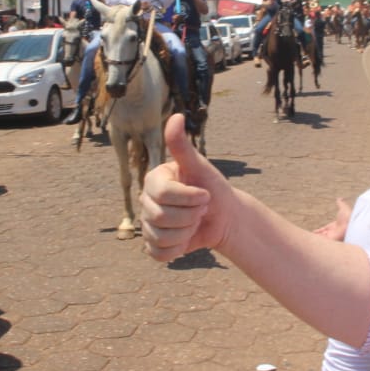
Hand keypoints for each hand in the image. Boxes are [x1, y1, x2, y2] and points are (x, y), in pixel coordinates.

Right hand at [140, 114, 232, 260]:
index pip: (164, 194)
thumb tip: (177, 116)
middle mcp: (146, 201)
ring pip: (160, 237)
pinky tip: (187, 239)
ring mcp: (147, 224)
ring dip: (186, 233)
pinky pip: (158, 254)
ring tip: (195, 223)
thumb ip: (183, 146)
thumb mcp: (200, 166)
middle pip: (161, 217)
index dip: (190, 198)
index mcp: (154, 180)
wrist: (223, 216)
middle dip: (191, 216)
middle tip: (202, 209)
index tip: (205, 194)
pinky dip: (177, 250)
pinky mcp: (153, 245)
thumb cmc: (212, 186)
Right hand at [312, 198, 351, 240]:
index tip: (314, 232)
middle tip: (309, 238)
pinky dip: (316, 243)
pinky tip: (310, 243)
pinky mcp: (330, 240)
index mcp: (334, 226)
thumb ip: (341, 203)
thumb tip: (340, 198)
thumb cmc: (348, 217)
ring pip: (321, 240)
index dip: (319, 231)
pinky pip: (321, 242)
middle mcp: (332, 233)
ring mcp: (331, 237)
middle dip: (316, 237)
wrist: (350, 224)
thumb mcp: (343, 208)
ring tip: (307, 242)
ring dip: (315, 241)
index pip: (324, 229)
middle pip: (322, 236)